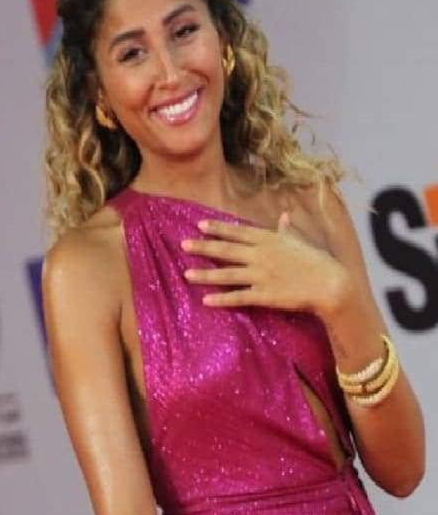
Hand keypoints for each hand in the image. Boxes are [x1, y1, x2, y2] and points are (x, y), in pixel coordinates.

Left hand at [181, 212, 349, 316]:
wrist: (331, 285)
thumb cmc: (317, 261)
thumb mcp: (301, 241)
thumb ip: (286, 230)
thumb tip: (284, 214)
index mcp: (269, 240)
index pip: (238, 232)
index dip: (218, 228)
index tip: (199, 225)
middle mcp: (261, 256)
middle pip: (226, 251)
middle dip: (203, 248)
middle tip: (183, 245)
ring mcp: (261, 276)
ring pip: (227, 275)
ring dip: (205, 275)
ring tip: (186, 274)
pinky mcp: (264, 296)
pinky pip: (239, 297)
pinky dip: (221, 299)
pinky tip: (206, 300)